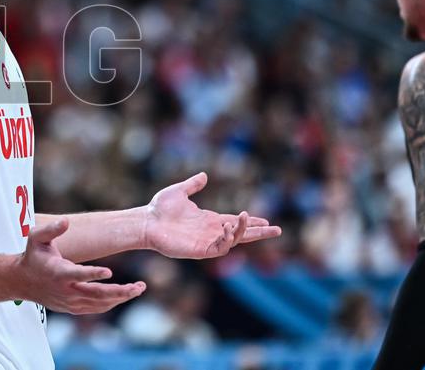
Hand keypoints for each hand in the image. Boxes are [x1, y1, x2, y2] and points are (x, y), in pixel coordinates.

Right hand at [14, 218, 145, 314]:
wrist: (22, 282)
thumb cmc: (33, 256)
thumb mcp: (35, 237)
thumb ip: (51, 229)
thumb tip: (66, 221)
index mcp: (58, 272)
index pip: (78, 275)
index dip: (93, 274)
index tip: (109, 271)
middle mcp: (66, 290)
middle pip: (96, 294)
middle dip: (120, 291)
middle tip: (139, 286)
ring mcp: (70, 302)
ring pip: (99, 304)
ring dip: (121, 297)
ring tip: (138, 288)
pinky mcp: (73, 308)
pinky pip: (96, 308)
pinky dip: (111, 303)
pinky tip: (124, 295)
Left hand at [145, 172, 280, 258]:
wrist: (146, 220)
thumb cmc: (160, 208)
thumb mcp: (179, 191)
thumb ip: (192, 184)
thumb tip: (204, 175)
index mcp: (209, 219)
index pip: (235, 221)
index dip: (250, 221)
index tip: (267, 220)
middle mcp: (211, 231)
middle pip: (241, 234)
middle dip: (259, 232)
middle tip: (278, 230)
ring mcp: (206, 241)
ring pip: (233, 240)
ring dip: (242, 231)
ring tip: (246, 218)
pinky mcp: (199, 250)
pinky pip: (219, 248)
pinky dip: (227, 239)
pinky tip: (229, 228)